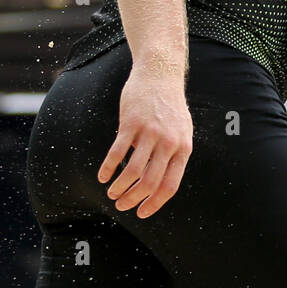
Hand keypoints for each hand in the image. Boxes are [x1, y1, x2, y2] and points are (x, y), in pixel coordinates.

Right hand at [97, 59, 192, 218]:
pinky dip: (109, 168)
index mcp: (183, 148)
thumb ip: (173, 154)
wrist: (160, 74)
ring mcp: (149, 133)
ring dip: (120, 187)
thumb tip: (161, 180)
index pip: (170, 185)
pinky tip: (103, 176)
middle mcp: (168, 143)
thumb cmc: (169, 105)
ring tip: (112, 194)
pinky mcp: (131, 123)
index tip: (142, 213)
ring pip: (133, 171)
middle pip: (150, 182)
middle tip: (122, 206)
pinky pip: (117, 152)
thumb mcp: (181, 130)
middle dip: (134, 199)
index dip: (155, 203)